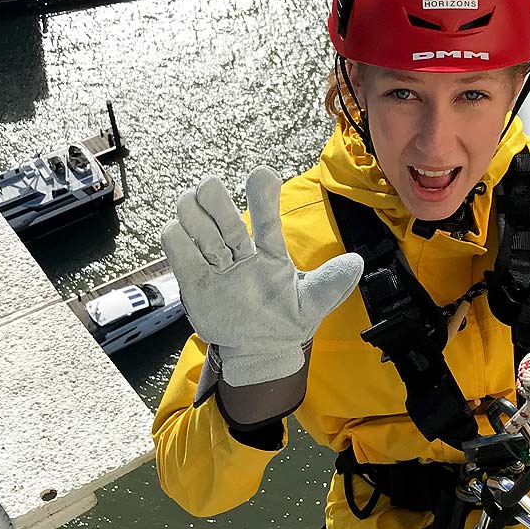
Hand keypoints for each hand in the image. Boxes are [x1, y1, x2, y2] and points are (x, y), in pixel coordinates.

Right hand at [161, 166, 362, 385]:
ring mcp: (212, 260)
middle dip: (217, 201)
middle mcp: (239, 249)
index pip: (264, 214)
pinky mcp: (191, 278)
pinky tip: (191, 251)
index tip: (262, 175)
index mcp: (270, 252)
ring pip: (191, 214)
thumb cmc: (286, 324)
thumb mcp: (311, 307)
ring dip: (195, 217)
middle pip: (217, 203)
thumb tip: (357, 262)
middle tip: (225, 219)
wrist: (258, 353)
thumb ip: (331, 285)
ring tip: (211, 245)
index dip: (262, 192)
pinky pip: (173, 242)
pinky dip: (176, 236)